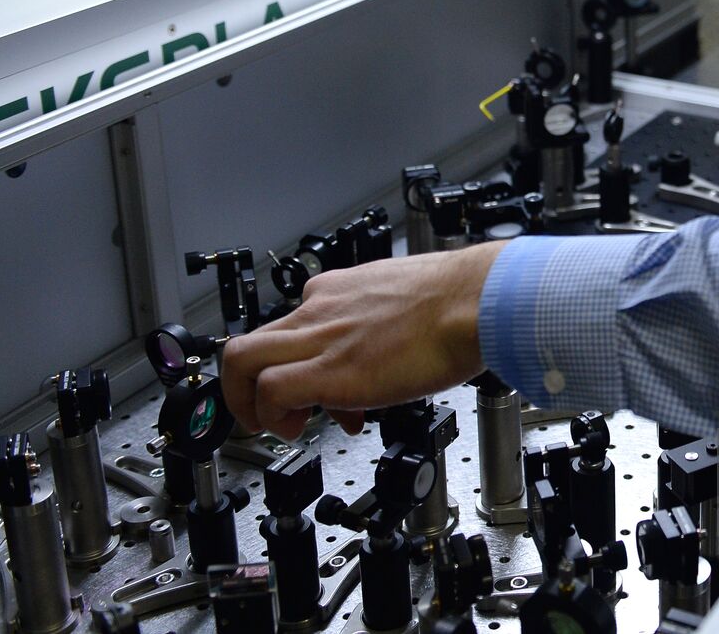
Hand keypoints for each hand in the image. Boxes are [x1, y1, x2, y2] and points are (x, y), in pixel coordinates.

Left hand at [221, 241, 506, 439]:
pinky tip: (294, 430)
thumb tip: (391, 357)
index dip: (303, 362)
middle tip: (267, 410)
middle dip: (247, 384)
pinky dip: (270, 416)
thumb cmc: (463, 300)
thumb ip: (389, 326)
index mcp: (342, 289)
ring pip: (241, 361)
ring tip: (272, 427)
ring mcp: (321, 336)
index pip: (295, 325)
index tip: (330, 390)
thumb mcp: (413, 302)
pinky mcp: (328, 370)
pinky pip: (269, 391)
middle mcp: (322, 308)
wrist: (477, 300)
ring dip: (246, 402)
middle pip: (249, 341)